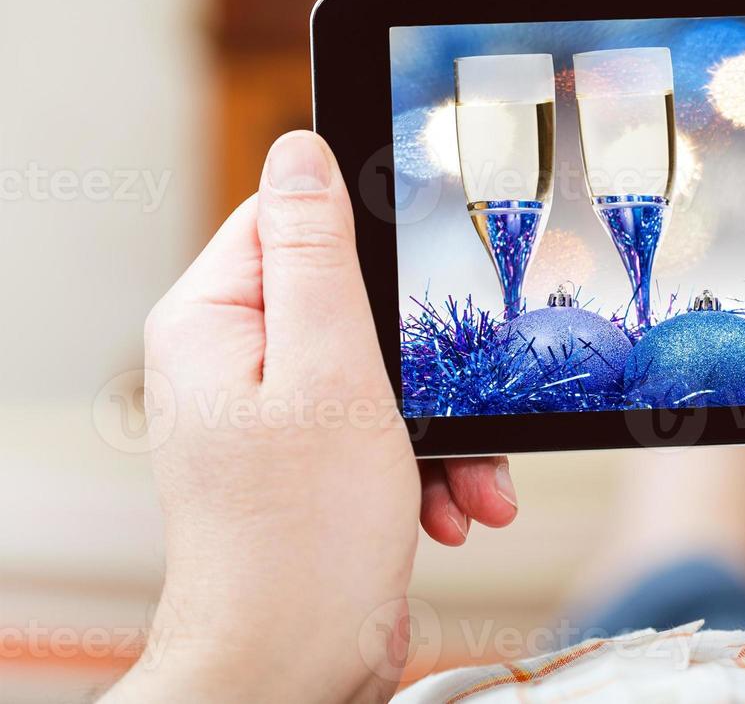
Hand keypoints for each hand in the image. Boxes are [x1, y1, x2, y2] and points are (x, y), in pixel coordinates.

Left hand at [106, 132, 516, 703]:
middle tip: (458, 406)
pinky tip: (455, 509)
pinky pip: (385, 429)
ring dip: (442, 429)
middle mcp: (234, 362)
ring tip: (471, 483)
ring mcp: (273, 414)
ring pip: (384, 374)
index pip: (292, 221)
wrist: (293, 663)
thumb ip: (319, 256)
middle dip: (424, 365)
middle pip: (353, 304)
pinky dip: (429, 466)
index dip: (370, 239)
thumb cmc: (301, 538)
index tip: (429, 273)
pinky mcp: (312, 460)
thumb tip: (301, 150)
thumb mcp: (330, 373)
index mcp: (216, 322)